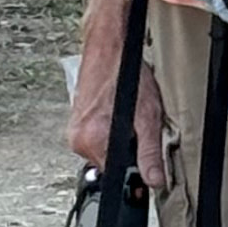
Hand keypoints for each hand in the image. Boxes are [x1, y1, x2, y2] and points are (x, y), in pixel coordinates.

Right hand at [69, 13, 170, 187]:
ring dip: (119, 139)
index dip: (135, 169)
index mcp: (92, 142)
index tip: (144, 156)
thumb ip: (149, 152)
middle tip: (136, 125)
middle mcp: (77, 140)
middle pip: (110, 164)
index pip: (116, 176)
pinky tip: (117, 111)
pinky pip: (97, 138)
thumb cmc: (126, 72)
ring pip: (104, 151)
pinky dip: (111, 130)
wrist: (109, 46)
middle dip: (127, 151)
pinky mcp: (75, 123)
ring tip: (127, 114)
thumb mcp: (147, 116)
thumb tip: (153, 180)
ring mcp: (74, 131)